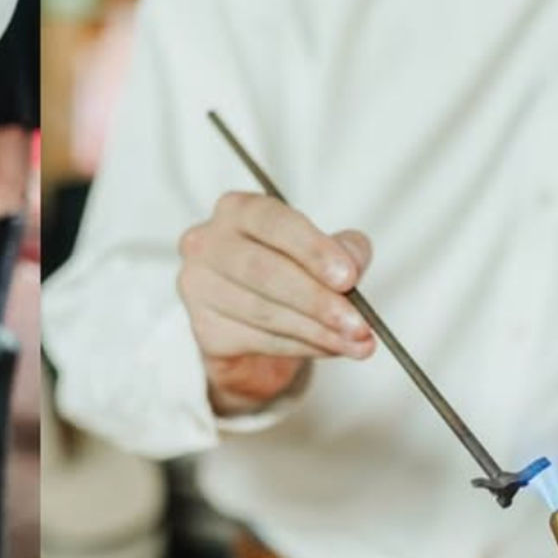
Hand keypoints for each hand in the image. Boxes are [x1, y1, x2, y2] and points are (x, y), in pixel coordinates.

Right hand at [176, 191, 375, 416]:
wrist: (247, 328)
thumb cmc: (283, 275)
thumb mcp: (317, 255)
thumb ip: (341, 251)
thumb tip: (354, 261)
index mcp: (237, 209)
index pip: (272, 221)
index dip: (311, 249)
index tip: (348, 277)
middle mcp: (208, 242)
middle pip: (263, 270)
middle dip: (317, 299)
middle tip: (358, 322)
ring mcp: (200, 286)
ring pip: (263, 311)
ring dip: (318, 331)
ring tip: (356, 342)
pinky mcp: (204, 328)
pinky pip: (259, 340)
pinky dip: (301, 348)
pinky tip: (329, 349)